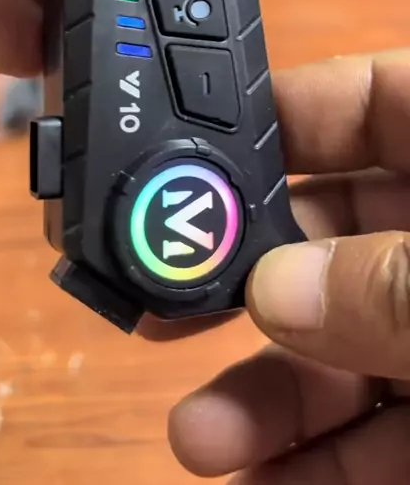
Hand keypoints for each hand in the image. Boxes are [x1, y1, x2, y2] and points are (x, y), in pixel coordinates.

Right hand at [170, 49, 409, 483]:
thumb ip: (399, 283)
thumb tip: (277, 288)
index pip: (371, 101)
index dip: (279, 120)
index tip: (189, 158)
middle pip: (334, 236)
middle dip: (246, 280)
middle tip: (163, 310)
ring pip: (348, 343)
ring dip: (271, 392)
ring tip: (202, 438)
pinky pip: (385, 429)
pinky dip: (326, 462)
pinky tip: (265, 483)